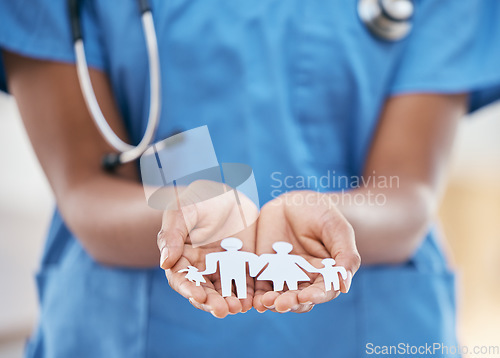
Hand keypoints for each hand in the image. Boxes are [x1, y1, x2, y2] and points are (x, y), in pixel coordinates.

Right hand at [157, 180, 257, 317]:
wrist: (227, 195)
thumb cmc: (197, 200)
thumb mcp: (182, 210)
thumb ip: (173, 234)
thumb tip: (165, 262)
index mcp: (182, 259)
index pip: (182, 279)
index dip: (189, 289)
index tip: (198, 296)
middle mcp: (202, 270)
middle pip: (205, 292)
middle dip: (212, 303)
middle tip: (222, 310)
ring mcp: (224, 270)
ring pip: (226, 293)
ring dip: (231, 303)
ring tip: (239, 308)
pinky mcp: (245, 268)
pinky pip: (248, 284)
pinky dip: (251, 295)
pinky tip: (257, 300)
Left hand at [253, 191, 360, 312]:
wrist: (294, 203)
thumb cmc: (322, 214)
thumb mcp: (337, 229)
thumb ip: (345, 256)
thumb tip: (344, 286)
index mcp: (326, 274)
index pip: (322, 291)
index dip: (315, 296)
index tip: (306, 297)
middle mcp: (305, 280)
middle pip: (299, 299)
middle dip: (291, 303)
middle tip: (282, 304)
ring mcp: (284, 276)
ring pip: (279, 296)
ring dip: (273, 302)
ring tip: (266, 302)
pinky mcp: (265, 270)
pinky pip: (260, 286)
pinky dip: (256, 296)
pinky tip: (253, 300)